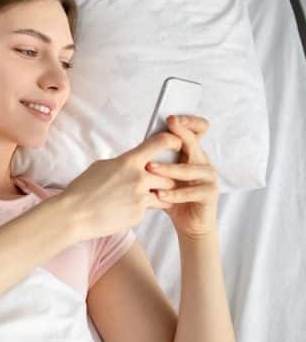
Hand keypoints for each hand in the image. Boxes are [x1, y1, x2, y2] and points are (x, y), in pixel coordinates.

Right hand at [61, 131, 182, 240]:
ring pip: (165, 195)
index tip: (176, 144)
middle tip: (157, 183)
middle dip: (165, 180)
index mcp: (129, 162)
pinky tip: (123, 210)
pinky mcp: (139, 215)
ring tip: (143, 198)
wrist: (74, 215)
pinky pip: (147, 210)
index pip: (160, 143)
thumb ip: (122, 164)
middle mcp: (139, 178)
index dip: (172, 141)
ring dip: (159, 196)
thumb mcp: (101, 167)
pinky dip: (139, 210)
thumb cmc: (82, 189)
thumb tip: (132, 162)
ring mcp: (141, 198)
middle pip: (169, 176)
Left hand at [146, 115, 218, 238]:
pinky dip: (175, 193)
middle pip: (195, 143)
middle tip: (167, 129)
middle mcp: (203, 162)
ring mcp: (209, 177)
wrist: (189, 223)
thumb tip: (132, 148)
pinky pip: (192, 192)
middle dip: (181, 135)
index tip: (171, 119)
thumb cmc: (172, 196)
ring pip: (191, 168)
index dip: (188, 122)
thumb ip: (154, 160)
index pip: (197, 130)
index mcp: (192, 154)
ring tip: (150, 168)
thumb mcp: (162, 176)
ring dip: (169, 168)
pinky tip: (160, 195)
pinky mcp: (210, 194)